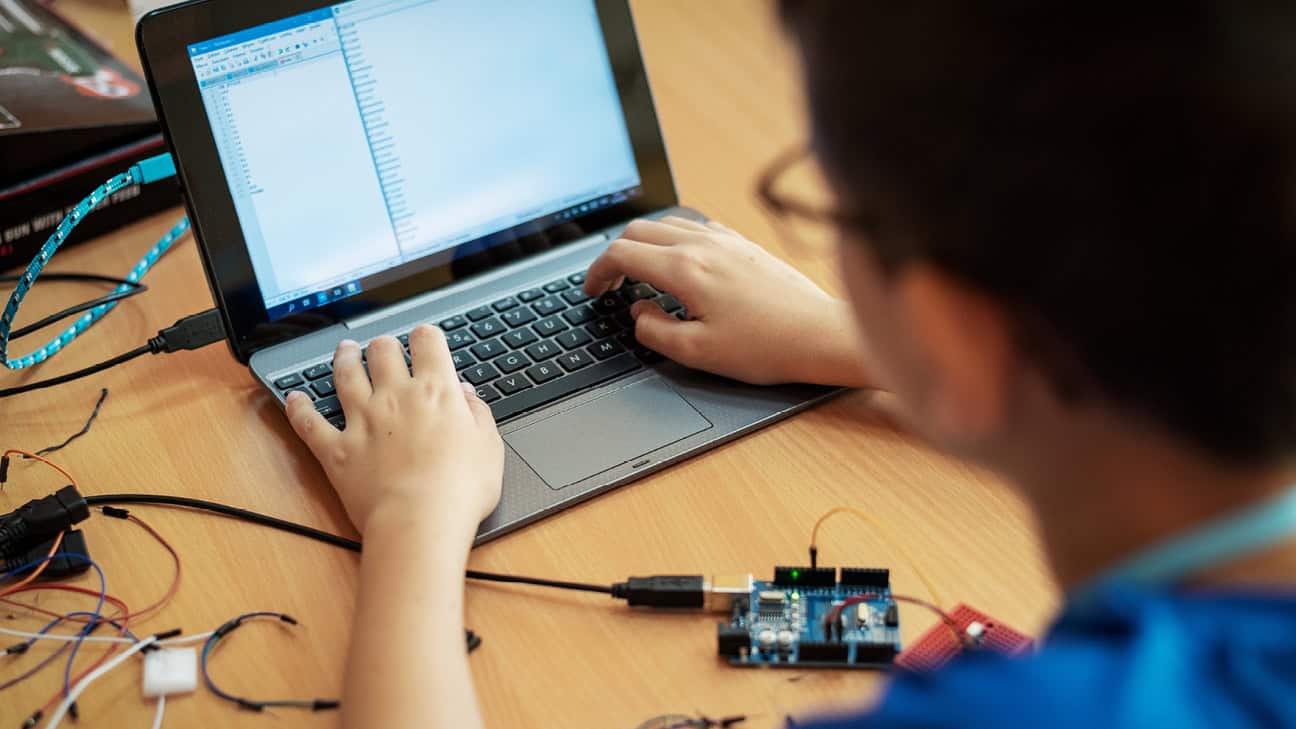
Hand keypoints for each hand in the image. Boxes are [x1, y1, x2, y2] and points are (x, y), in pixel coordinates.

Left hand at [285, 325, 502, 536]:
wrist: (420, 521)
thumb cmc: (461, 490)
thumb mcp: (489, 446)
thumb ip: (477, 413)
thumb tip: (465, 393)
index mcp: (436, 392)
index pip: (427, 342)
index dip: (426, 335)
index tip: (426, 339)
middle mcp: (395, 397)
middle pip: (382, 351)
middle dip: (384, 344)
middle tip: (384, 346)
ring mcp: (362, 421)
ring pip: (345, 375)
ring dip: (344, 358)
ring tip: (345, 350)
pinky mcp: (338, 450)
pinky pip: (310, 423)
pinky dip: (299, 408)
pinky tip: (294, 398)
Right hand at [583, 216, 871, 386]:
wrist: (820, 334)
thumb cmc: (766, 346)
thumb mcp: (698, 352)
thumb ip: (655, 331)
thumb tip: (639, 313)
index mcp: (686, 269)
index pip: (622, 253)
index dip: (597, 272)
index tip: (592, 291)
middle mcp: (704, 244)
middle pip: (639, 230)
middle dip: (615, 255)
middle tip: (610, 285)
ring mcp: (726, 239)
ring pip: (667, 223)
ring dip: (643, 244)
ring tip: (639, 274)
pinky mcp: (743, 244)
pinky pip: (695, 227)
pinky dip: (673, 240)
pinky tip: (680, 265)